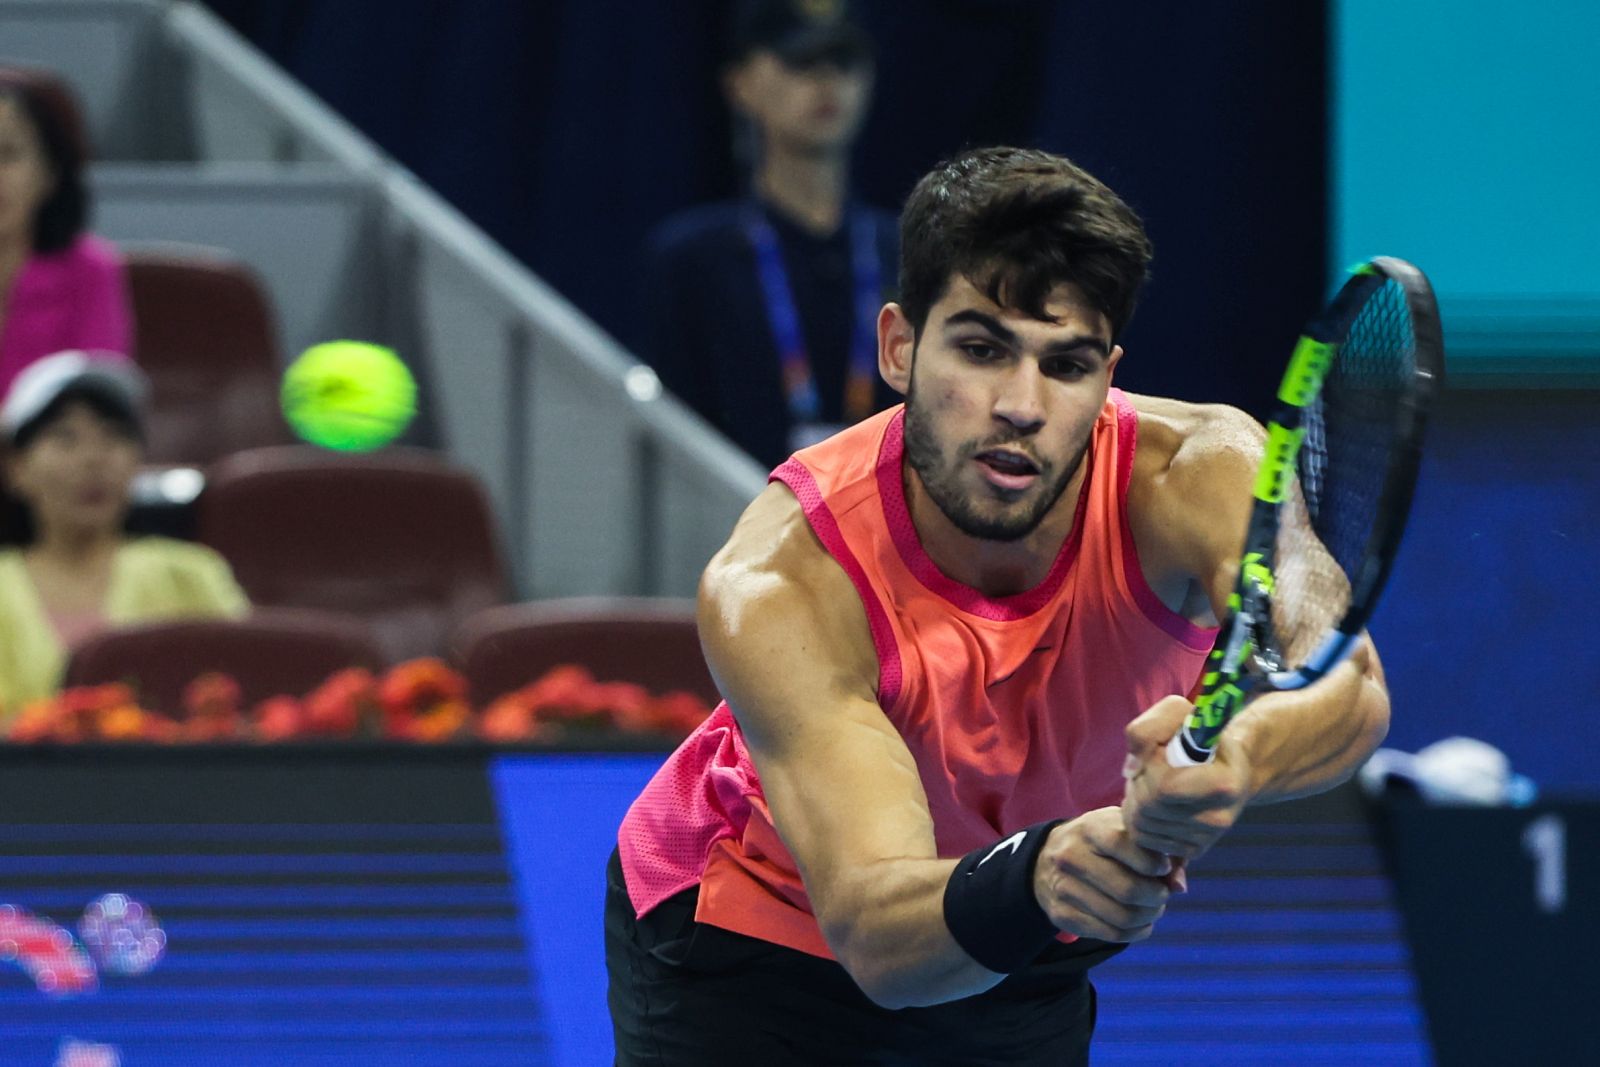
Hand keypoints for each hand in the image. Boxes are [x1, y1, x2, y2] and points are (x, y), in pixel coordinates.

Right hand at [1033, 807, 1177, 942]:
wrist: (1047, 858)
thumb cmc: (1101, 842)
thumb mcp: (1126, 832)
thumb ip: (1159, 852)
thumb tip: (1179, 886)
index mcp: (1090, 828)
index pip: (1123, 845)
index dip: (1153, 862)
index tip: (1164, 867)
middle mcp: (1071, 856)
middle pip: (1127, 889)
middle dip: (1157, 897)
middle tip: (1162, 894)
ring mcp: (1063, 888)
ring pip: (1122, 917)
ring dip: (1149, 917)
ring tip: (1153, 907)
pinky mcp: (1062, 915)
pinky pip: (1111, 935)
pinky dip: (1136, 932)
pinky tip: (1141, 922)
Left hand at [1121, 695, 1252, 860]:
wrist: (1227, 767)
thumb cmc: (1198, 736)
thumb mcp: (1176, 714)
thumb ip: (1147, 730)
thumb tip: (1131, 768)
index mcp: (1224, 785)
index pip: (1165, 787)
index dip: (1149, 766)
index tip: (1158, 751)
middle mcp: (1219, 819)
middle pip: (1149, 806)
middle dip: (1139, 781)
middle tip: (1150, 766)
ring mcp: (1205, 839)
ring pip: (1141, 824)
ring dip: (1135, 798)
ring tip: (1153, 781)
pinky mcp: (1191, 851)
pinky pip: (1143, 839)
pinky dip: (1138, 817)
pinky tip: (1153, 801)